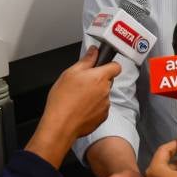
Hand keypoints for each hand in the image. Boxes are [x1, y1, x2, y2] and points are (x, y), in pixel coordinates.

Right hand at [26, 46, 120, 166]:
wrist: (60, 125)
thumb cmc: (63, 100)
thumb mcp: (70, 73)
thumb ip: (86, 60)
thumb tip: (94, 51)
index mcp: (100, 77)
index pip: (116, 66)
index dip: (109, 65)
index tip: (101, 66)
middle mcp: (106, 90)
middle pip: (108, 81)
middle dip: (98, 81)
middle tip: (82, 84)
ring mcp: (105, 105)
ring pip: (103, 95)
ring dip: (95, 94)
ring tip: (78, 98)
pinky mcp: (102, 117)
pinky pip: (100, 108)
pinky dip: (93, 107)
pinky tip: (80, 108)